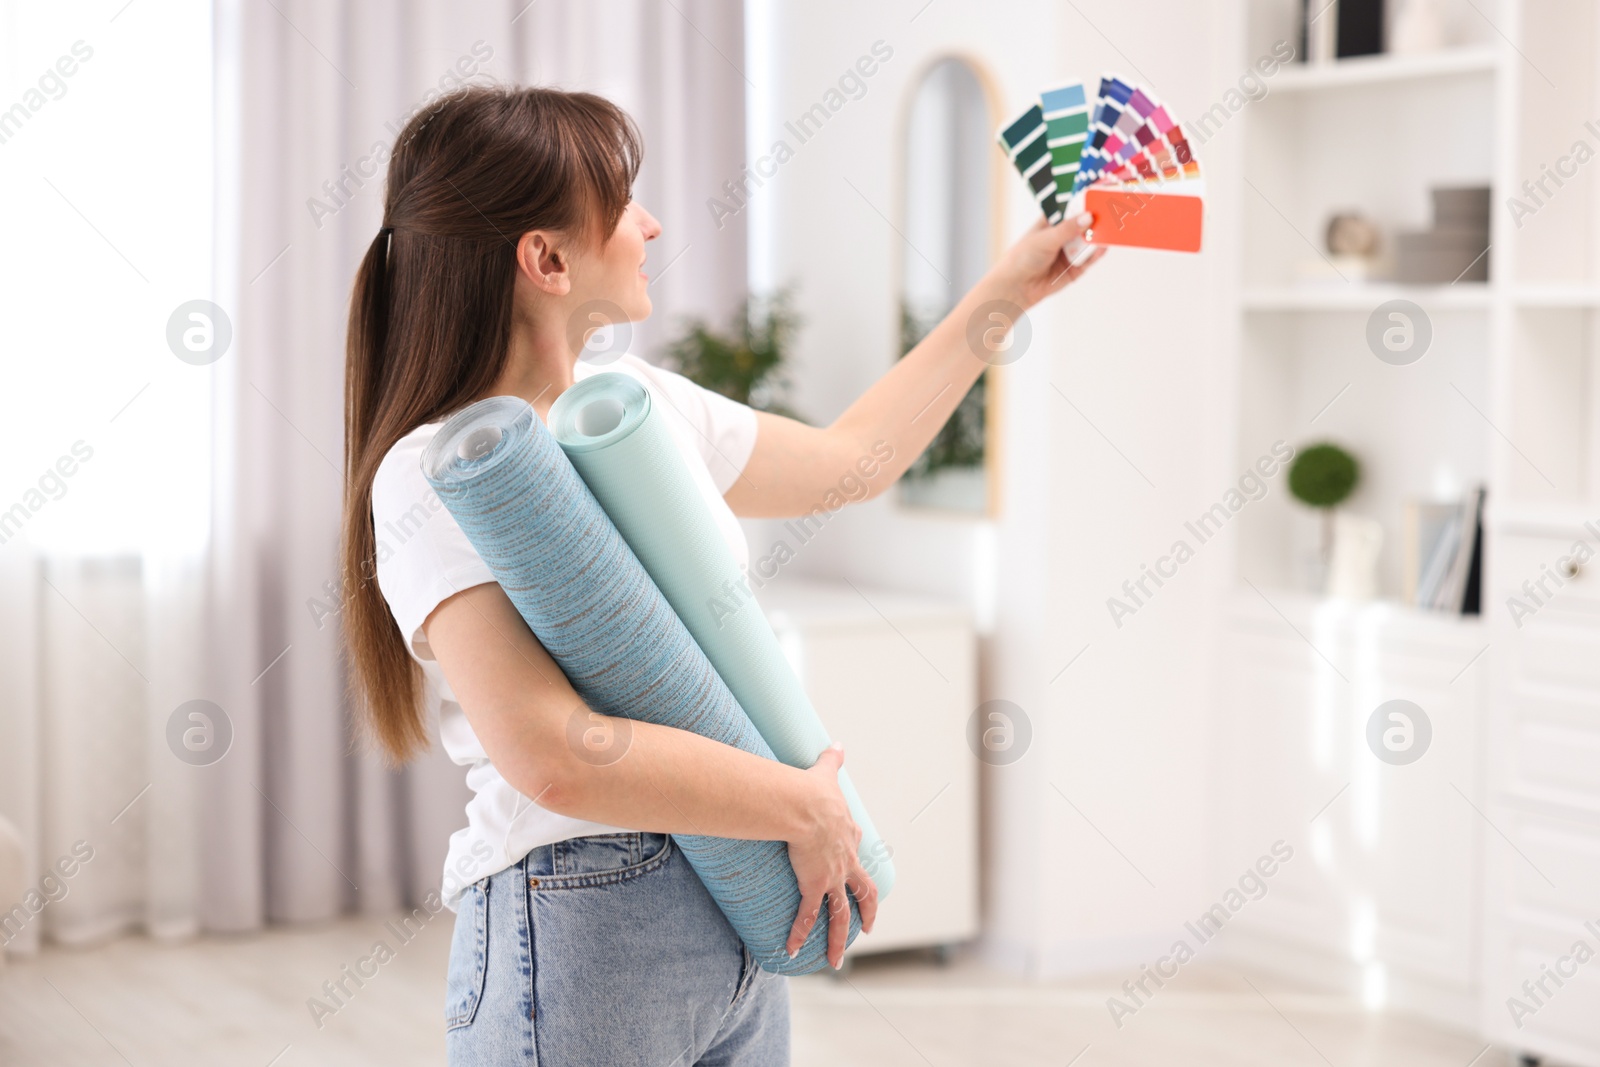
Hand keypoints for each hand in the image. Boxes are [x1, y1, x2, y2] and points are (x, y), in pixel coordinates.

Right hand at [784, 744, 878, 967]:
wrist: (805, 806)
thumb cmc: (813, 790)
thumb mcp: (826, 774)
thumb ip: (833, 759)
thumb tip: (838, 742)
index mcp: (848, 836)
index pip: (856, 853)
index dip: (857, 864)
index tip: (854, 872)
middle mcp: (845, 860)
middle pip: (861, 892)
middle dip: (866, 911)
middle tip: (867, 927)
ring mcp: (832, 876)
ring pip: (840, 914)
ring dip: (838, 939)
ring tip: (837, 961)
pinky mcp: (814, 885)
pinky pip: (807, 916)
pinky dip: (800, 934)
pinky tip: (793, 951)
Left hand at [988, 210, 1106, 310]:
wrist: (1015, 287)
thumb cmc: (1022, 257)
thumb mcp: (1045, 238)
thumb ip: (1068, 229)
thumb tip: (1089, 217)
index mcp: (1051, 223)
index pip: (1071, 209)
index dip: (1084, 203)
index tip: (1098, 196)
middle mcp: (1062, 236)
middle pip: (1083, 225)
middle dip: (1095, 220)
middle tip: (1110, 213)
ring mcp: (1068, 253)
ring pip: (1088, 242)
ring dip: (1098, 237)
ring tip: (1110, 229)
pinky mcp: (1073, 269)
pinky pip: (1088, 260)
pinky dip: (1095, 254)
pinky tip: (1102, 247)